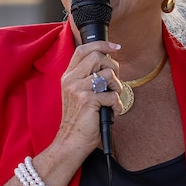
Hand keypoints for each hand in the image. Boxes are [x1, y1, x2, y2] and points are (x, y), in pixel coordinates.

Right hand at [57, 41, 122, 155]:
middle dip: (113, 67)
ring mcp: (78, 89)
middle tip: (113, 82)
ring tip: (113, 98)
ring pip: (107, 74)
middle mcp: (71, 80)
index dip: (101, 44)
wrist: (71, 141)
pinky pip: (112, 95)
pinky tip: (113, 111)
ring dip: (117, 87)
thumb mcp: (78, 94)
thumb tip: (108, 64)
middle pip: (97, 56)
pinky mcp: (87, 100)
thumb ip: (88, 78)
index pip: (83, 49)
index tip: (115, 47)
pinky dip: (117, 105)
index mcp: (68, 76)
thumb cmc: (80, 119)